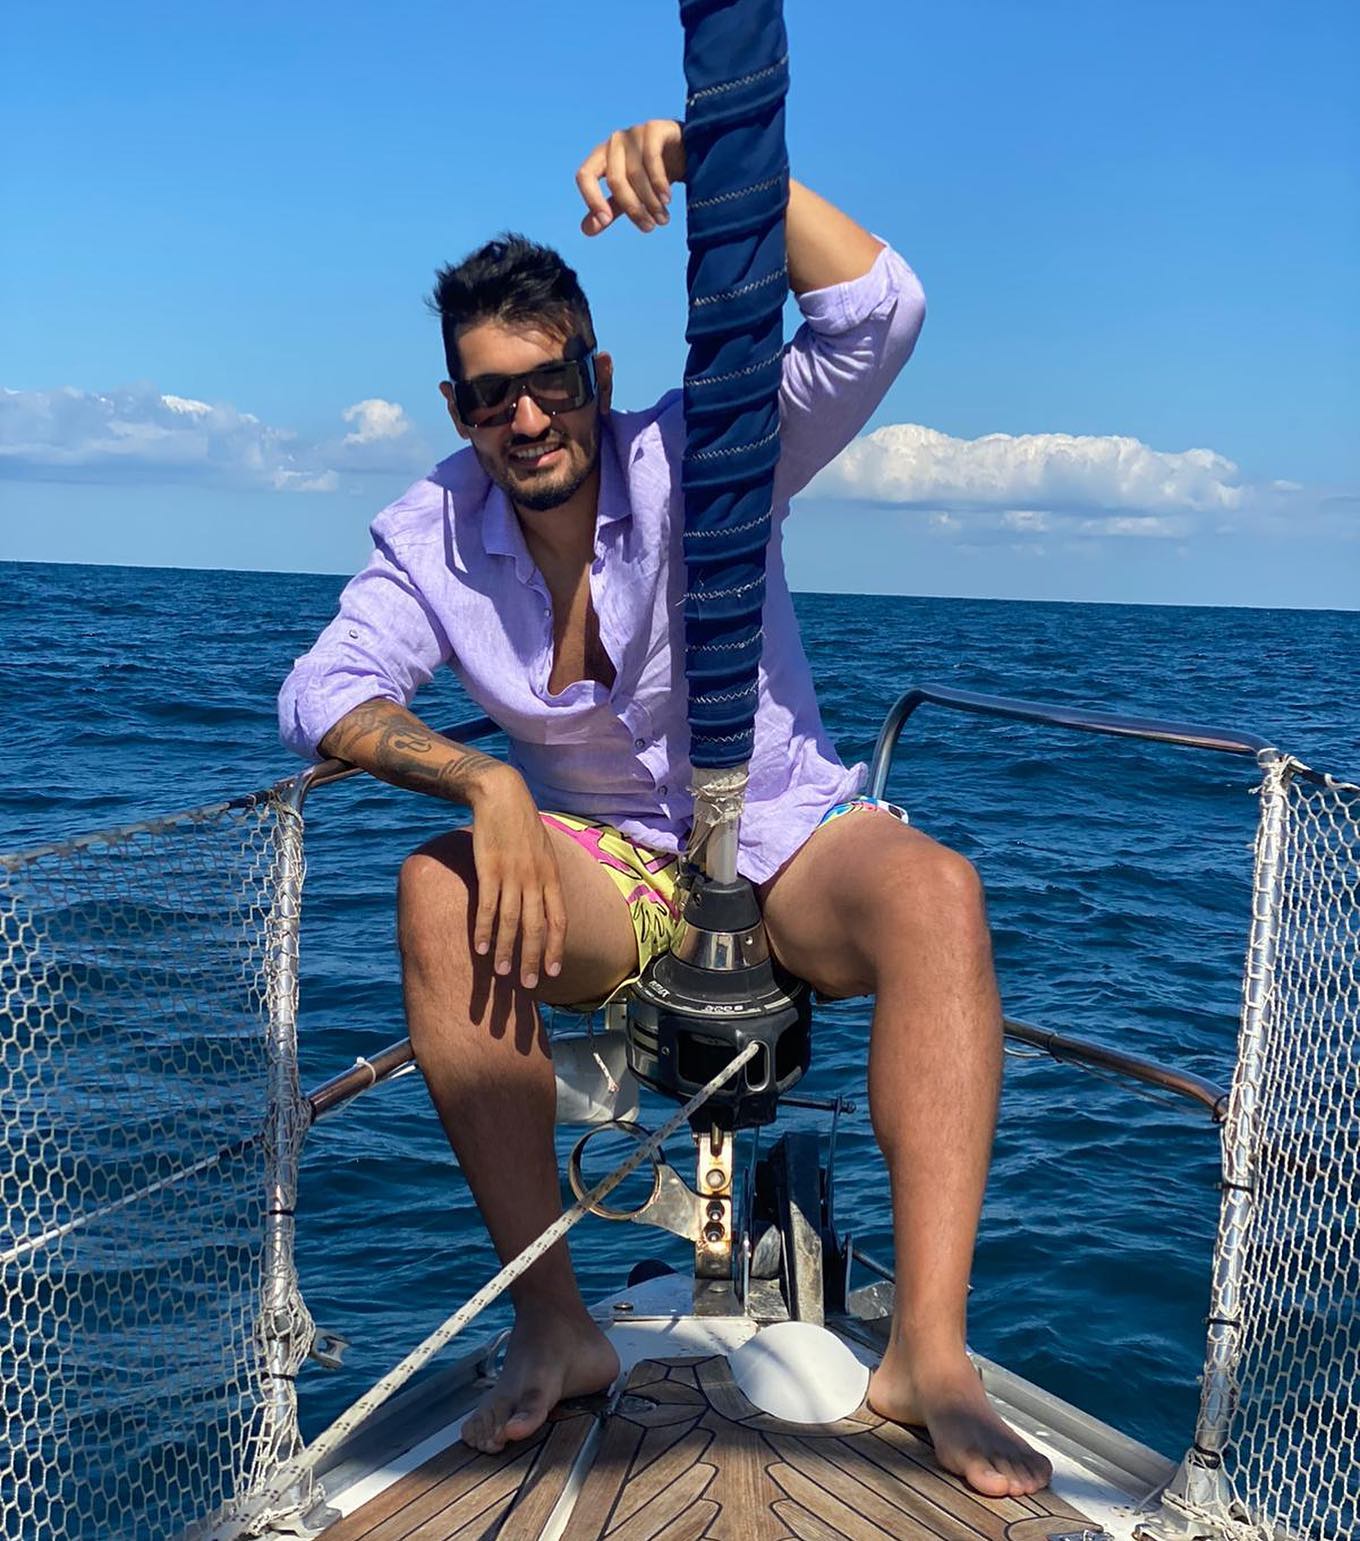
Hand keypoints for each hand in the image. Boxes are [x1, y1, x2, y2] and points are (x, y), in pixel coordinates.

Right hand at [468, 766, 566, 990]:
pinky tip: (480, 949)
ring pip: (512, 921)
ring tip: (501, 974)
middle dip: (533, 958)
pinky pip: (488, 906)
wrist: (501, 795)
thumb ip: (545, 879)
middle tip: (527, 985)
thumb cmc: (521, 825)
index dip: (556, 947)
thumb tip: (547, 905)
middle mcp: (535, 879)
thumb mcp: (543, 851)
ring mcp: (513, 874)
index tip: (553, 972)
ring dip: (507, 950)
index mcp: (551, 876)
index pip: (559, 919)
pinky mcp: (490, 868)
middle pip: (537, 927)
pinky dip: (484, 929)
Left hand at [576, 120, 685, 236]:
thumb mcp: (630, 194)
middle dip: (632, 208)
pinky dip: (659, 183)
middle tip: (649, 227)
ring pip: (635, 173)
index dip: (592, 199)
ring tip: (662, 219)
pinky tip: (666, 199)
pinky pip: (652, 158)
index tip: (606, 221)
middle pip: (615, 180)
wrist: (685, 152)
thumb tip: (586, 230)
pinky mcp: (654, 129)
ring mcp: (634, 133)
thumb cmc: (652, 174)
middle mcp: (615, 142)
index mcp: (602, 156)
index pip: (585, 175)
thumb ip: (610, 209)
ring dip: (650, 201)